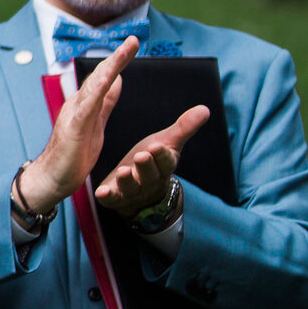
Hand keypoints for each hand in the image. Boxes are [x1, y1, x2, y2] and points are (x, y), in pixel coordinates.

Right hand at [17, 37, 207, 218]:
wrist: (52, 177)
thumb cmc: (72, 154)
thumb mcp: (96, 124)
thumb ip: (106, 102)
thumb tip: (117, 80)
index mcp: (85, 104)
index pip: (104, 78)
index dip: (118, 61)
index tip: (133, 44)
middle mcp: (78, 103)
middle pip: (99, 75)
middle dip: (117, 57)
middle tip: (133, 40)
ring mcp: (74, 114)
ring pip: (94, 85)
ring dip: (110, 66)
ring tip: (125, 51)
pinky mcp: (73, 127)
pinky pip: (88, 105)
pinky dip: (97, 90)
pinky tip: (107, 78)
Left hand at [94, 104, 210, 213]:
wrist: (141, 194)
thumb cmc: (152, 161)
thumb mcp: (166, 143)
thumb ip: (183, 128)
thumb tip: (205, 109)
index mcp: (162, 167)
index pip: (165, 162)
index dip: (162, 155)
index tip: (157, 146)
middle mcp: (149, 181)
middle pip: (149, 175)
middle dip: (146, 166)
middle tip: (142, 155)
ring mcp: (132, 192)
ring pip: (131, 187)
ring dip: (127, 180)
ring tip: (123, 171)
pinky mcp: (115, 199)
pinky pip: (111, 199)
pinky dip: (107, 196)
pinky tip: (101, 192)